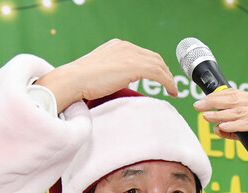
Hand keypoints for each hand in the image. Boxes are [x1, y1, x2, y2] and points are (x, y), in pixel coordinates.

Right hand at [36, 39, 178, 112]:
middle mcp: (126, 46)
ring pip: (159, 65)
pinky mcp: (134, 66)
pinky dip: (168, 83)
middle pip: (154, 57)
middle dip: (164, 71)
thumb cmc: (82, 80)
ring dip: (168, 79)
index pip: (143, 54)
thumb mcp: (101, 70)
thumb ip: (113, 71)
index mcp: (118, 45)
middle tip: (170, 84)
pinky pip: (158, 74)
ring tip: (173, 90)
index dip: (155, 66)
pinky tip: (171, 91)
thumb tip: (120, 81)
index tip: (160, 77)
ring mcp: (130, 54)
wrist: (74, 79)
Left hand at [193, 90, 247, 172]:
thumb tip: (215, 127)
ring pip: (238, 111)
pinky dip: (234, 125)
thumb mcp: (246, 133)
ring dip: (220, 114)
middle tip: (198, 106)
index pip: (232, 94)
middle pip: (233, 100)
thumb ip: (232, 130)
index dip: (215, 96)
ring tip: (207, 117)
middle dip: (213, 102)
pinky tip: (223, 126)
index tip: (201, 101)